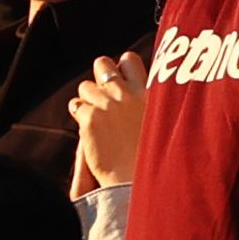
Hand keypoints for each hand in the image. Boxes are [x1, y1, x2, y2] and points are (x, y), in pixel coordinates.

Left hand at [74, 51, 149, 187]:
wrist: (136, 180)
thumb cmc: (152, 156)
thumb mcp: (162, 121)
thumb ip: (151, 102)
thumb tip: (143, 92)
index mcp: (146, 91)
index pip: (129, 60)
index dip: (122, 67)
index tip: (122, 80)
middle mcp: (126, 93)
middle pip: (103, 65)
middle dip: (100, 75)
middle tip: (103, 93)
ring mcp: (106, 104)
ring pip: (85, 86)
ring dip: (88, 98)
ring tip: (95, 114)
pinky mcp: (89, 120)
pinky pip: (76, 106)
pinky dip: (79, 114)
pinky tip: (87, 126)